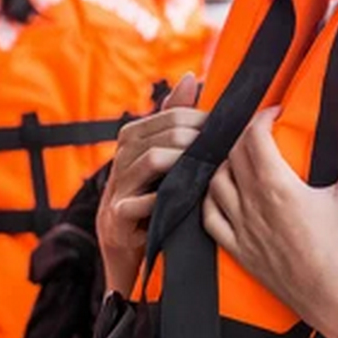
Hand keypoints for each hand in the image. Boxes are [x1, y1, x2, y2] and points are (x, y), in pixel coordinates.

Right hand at [98, 74, 205, 294]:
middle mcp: (119, 164)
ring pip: (148, 160)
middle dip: (193, 137)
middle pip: (156, 134)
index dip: (194, 118)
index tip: (222, 126)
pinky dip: (159, 199)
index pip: (162, 118)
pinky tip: (183, 199)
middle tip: (222, 145)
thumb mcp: (166, 164)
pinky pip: (135, 203)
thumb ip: (174, 123)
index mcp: (131, 145)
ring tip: (207, 166)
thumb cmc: (154, 206)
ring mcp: (115, 193)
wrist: (131, 259)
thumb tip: (191, 77)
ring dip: (182, 160)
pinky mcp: (115, 222)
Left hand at [202, 106, 337, 334]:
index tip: (275, 114)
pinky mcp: (240, 252)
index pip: (253, 137)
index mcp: (277, 187)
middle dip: (246, 137)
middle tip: (264, 133)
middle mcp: (252, 205)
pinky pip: (210, 219)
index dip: (261, 118)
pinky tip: (222, 195)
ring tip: (243, 160)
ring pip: (215, 183)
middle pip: (233, 155)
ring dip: (226, 165)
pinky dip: (211, 200)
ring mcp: (242, 230)